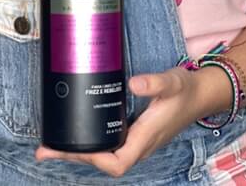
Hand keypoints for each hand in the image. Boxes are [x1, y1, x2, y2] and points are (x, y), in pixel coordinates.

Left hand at [35, 68, 201, 177]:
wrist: (200, 95)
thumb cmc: (186, 91)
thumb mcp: (173, 82)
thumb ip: (155, 83)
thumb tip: (132, 84)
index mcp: (145, 138)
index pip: (116, 162)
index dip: (94, 159)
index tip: (73, 148)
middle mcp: (139, 145)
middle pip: (102, 162)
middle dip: (73, 157)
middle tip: (44, 150)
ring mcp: (136, 141)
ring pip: (103, 155)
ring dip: (78, 152)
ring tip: (51, 146)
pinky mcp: (134, 134)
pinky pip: (108, 145)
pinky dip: (89, 143)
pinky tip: (76, 135)